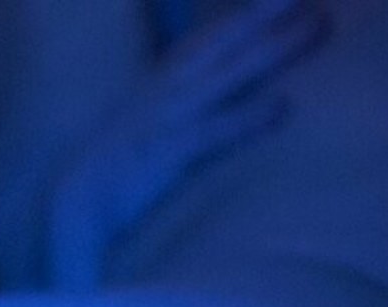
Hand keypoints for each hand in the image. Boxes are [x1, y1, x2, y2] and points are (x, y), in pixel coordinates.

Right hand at [45, 0, 327, 290]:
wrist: (71, 207)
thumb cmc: (111, 177)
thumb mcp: (144, 134)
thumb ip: (177, 117)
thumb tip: (203, 110)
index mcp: (159, 86)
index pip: (208, 41)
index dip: (244, 16)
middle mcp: (165, 93)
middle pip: (225, 44)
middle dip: (268, 15)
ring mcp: (165, 120)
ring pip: (228, 75)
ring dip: (273, 50)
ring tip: (316, 28)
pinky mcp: (164, 155)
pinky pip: (212, 132)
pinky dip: (247, 118)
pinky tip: (283, 107)